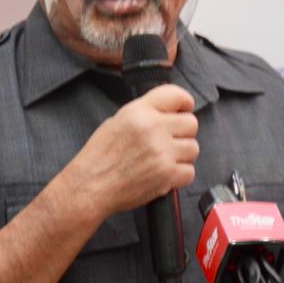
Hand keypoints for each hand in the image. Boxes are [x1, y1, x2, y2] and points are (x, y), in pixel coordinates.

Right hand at [66, 84, 198, 217]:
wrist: (89, 187)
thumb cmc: (99, 157)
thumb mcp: (117, 121)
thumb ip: (145, 114)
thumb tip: (169, 113)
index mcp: (139, 111)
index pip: (176, 95)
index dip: (184, 102)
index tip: (184, 109)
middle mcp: (153, 128)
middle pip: (191, 123)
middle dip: (183, 132)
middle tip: (170, 141)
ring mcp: (161, 152)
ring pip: (193, 148)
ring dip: (182, 155)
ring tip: (164, 159)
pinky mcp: (166, 174)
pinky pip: (189, 171)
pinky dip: (180, 175)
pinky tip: (164, 174)